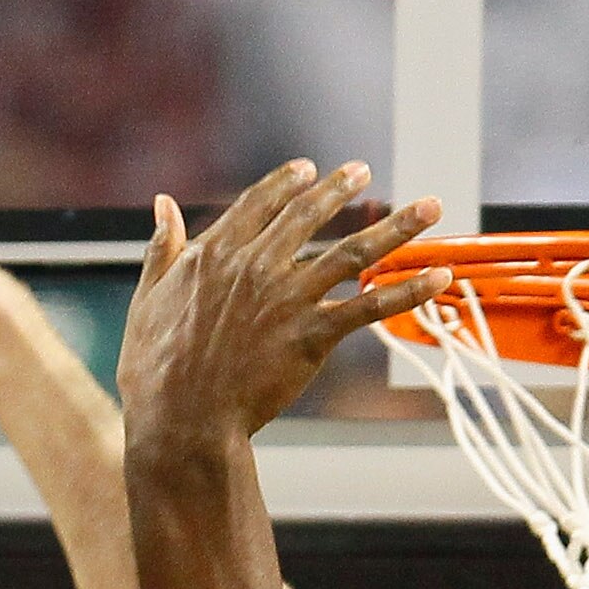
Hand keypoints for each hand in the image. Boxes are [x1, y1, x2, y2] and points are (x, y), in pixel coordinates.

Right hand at [116, 162, 442, 447]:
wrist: (181, 420)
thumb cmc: (155, 370)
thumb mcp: (148, 298)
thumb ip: (161, 248)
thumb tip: (161, 206)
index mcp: (215, 254)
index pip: (259, 204)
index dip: (286, 184)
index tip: (306, 169)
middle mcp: (256, 266)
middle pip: (308, 216)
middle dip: (339, 189)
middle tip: (362, 171)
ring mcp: (288, 298)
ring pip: (353, 251)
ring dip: (396, 226)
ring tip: (427, 206)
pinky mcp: (312, 335)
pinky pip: (371, 307)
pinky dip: (408, 290)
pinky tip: (440, 276)